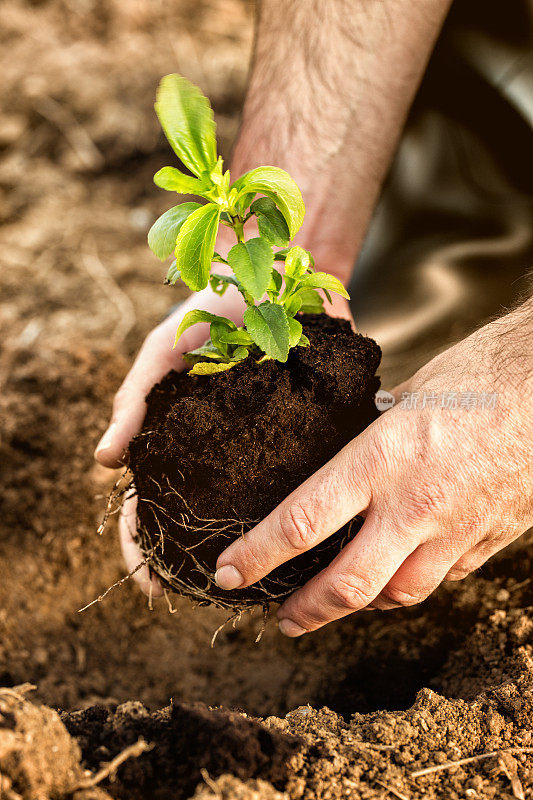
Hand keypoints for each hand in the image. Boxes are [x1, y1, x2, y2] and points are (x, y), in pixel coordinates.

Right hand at [95, 277, 352, 596]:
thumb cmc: (211, 308)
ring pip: (250, 510)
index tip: (150, 582)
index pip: (147, 504)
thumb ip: (134, 399)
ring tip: (254, 582)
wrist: (281, 271)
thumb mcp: (164, 349)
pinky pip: (301, 482)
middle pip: (197, 518)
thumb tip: (105, 462)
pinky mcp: (307, 436)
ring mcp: (263, 447)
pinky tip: (304, 540)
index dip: (141, 546)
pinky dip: (297, 512)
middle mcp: (219, 452)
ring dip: (248, 547)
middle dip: (193, 561)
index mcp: (177, 439)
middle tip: (203, 593)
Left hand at [214, 301, 532, 635]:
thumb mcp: (406, 394)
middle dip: (305, 610)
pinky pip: (445, 579)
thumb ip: (372, 438)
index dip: (258, 555)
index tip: (230, 573)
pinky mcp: (490, 540)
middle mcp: (415, 505)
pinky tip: (400, 574)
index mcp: (382, 459)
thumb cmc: (480, 374)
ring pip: (399, 595)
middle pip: (348, 584)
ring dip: (362, 605)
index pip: (302, 522)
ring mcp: (457, 529)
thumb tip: (346, 457)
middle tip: (282, 618)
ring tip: (337, 602)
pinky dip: (413, 583)